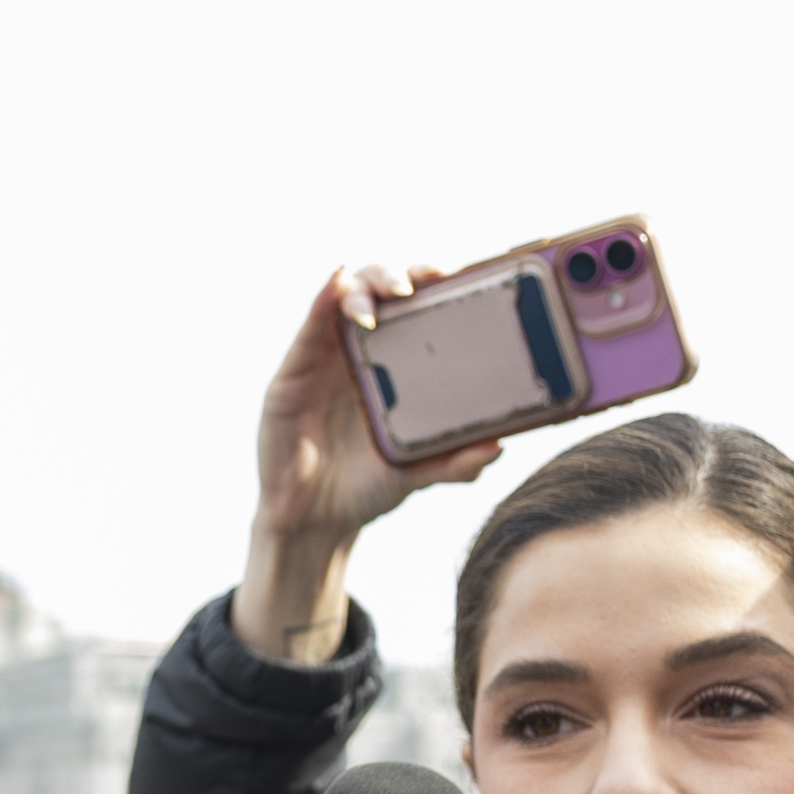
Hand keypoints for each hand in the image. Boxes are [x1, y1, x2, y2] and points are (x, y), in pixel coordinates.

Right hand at [245, 263, 503, 664]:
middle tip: (421, 284)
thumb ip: (455, 462)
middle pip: (382, 291)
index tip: (456, 278)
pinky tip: (338, 282)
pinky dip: (325, 297)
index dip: (434, 285)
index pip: (417, 308)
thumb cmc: (366, 487)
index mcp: (397, 365)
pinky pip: (310, 325)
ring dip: (369, 283)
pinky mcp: (295, 369)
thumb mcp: (417, 473)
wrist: (314, 519)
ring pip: (347, 295)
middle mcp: (363, 351)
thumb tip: (498, 445)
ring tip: (389, 294)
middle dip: (401, 274)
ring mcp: (327, 356)